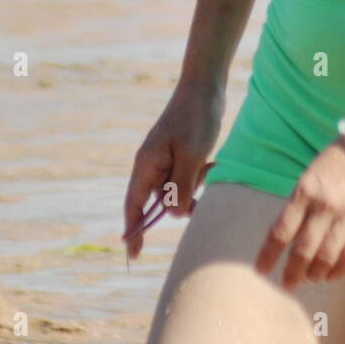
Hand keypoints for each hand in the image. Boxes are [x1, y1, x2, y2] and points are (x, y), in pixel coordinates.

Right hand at [122, 86, 223, 260]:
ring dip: (193, 188)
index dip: (133, 231)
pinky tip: (211, 161)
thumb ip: (181, 187)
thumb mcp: (191, 156)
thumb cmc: (196, 119)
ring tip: (207, 166)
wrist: (205, 87)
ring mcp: (166, 160)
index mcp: (147, 165)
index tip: (133, 255)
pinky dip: (198, 177)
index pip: (134, 205)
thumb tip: (174, 215)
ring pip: (176, 191)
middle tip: (198, 195)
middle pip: (158, 201)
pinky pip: (186, 178)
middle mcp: (152, 164)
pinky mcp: (181, 155)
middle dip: (178, 203)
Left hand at [255, 137, 344, 287]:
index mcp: (305, 191)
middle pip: (303, 251)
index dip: (269, 255)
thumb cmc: (336, 161)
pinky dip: (339, 271)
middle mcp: (325, 206)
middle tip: (287, 284)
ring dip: (315, 274)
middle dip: (292, 272)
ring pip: (326, 258)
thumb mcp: (309, 175)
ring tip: (310, 279)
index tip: (262, 270)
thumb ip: (298, 204)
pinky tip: (331, 276)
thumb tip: (285, 235)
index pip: (281, 231)